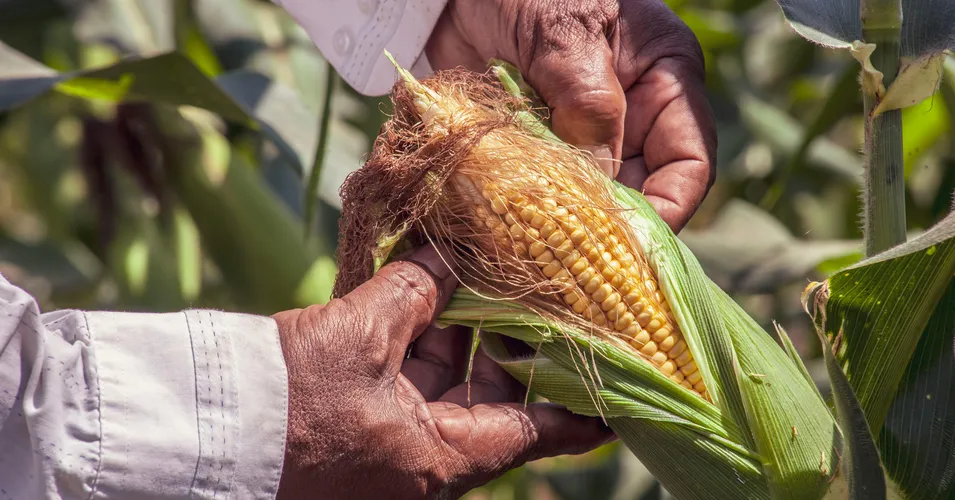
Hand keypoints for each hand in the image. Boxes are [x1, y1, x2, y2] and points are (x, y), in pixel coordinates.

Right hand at [272, 245, 613, 498]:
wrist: (198, 434)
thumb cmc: (287, 402)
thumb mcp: (359, 339)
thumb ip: (414, 294)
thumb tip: (447, 257)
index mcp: (445, 458)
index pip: (540, 432)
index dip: (583, 409)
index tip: (620, 391)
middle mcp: (425, 460)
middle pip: (493, 399)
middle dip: (511, 343)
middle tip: (540, 291)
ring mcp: (390, 443)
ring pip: (446, 384)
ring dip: (460, 330)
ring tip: (482, 273)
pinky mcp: (356, 422)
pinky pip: (404, 380)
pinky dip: (417, 338)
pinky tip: (427, 289)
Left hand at [425, 0, 716, 231]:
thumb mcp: (565, 36)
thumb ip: (588, 106)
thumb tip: (598, 186)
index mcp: (664, 82)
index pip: (689, 164)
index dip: (668, 209)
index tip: (632, 246)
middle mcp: (631, 116)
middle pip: (638, 192)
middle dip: (610, 229)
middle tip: (573, 264)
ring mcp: (581, 134)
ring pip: (588, 200)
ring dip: (564, 227)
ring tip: (537, 255)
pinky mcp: (536, 147)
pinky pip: (542, 193)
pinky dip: (526, 214)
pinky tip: (505, 233)